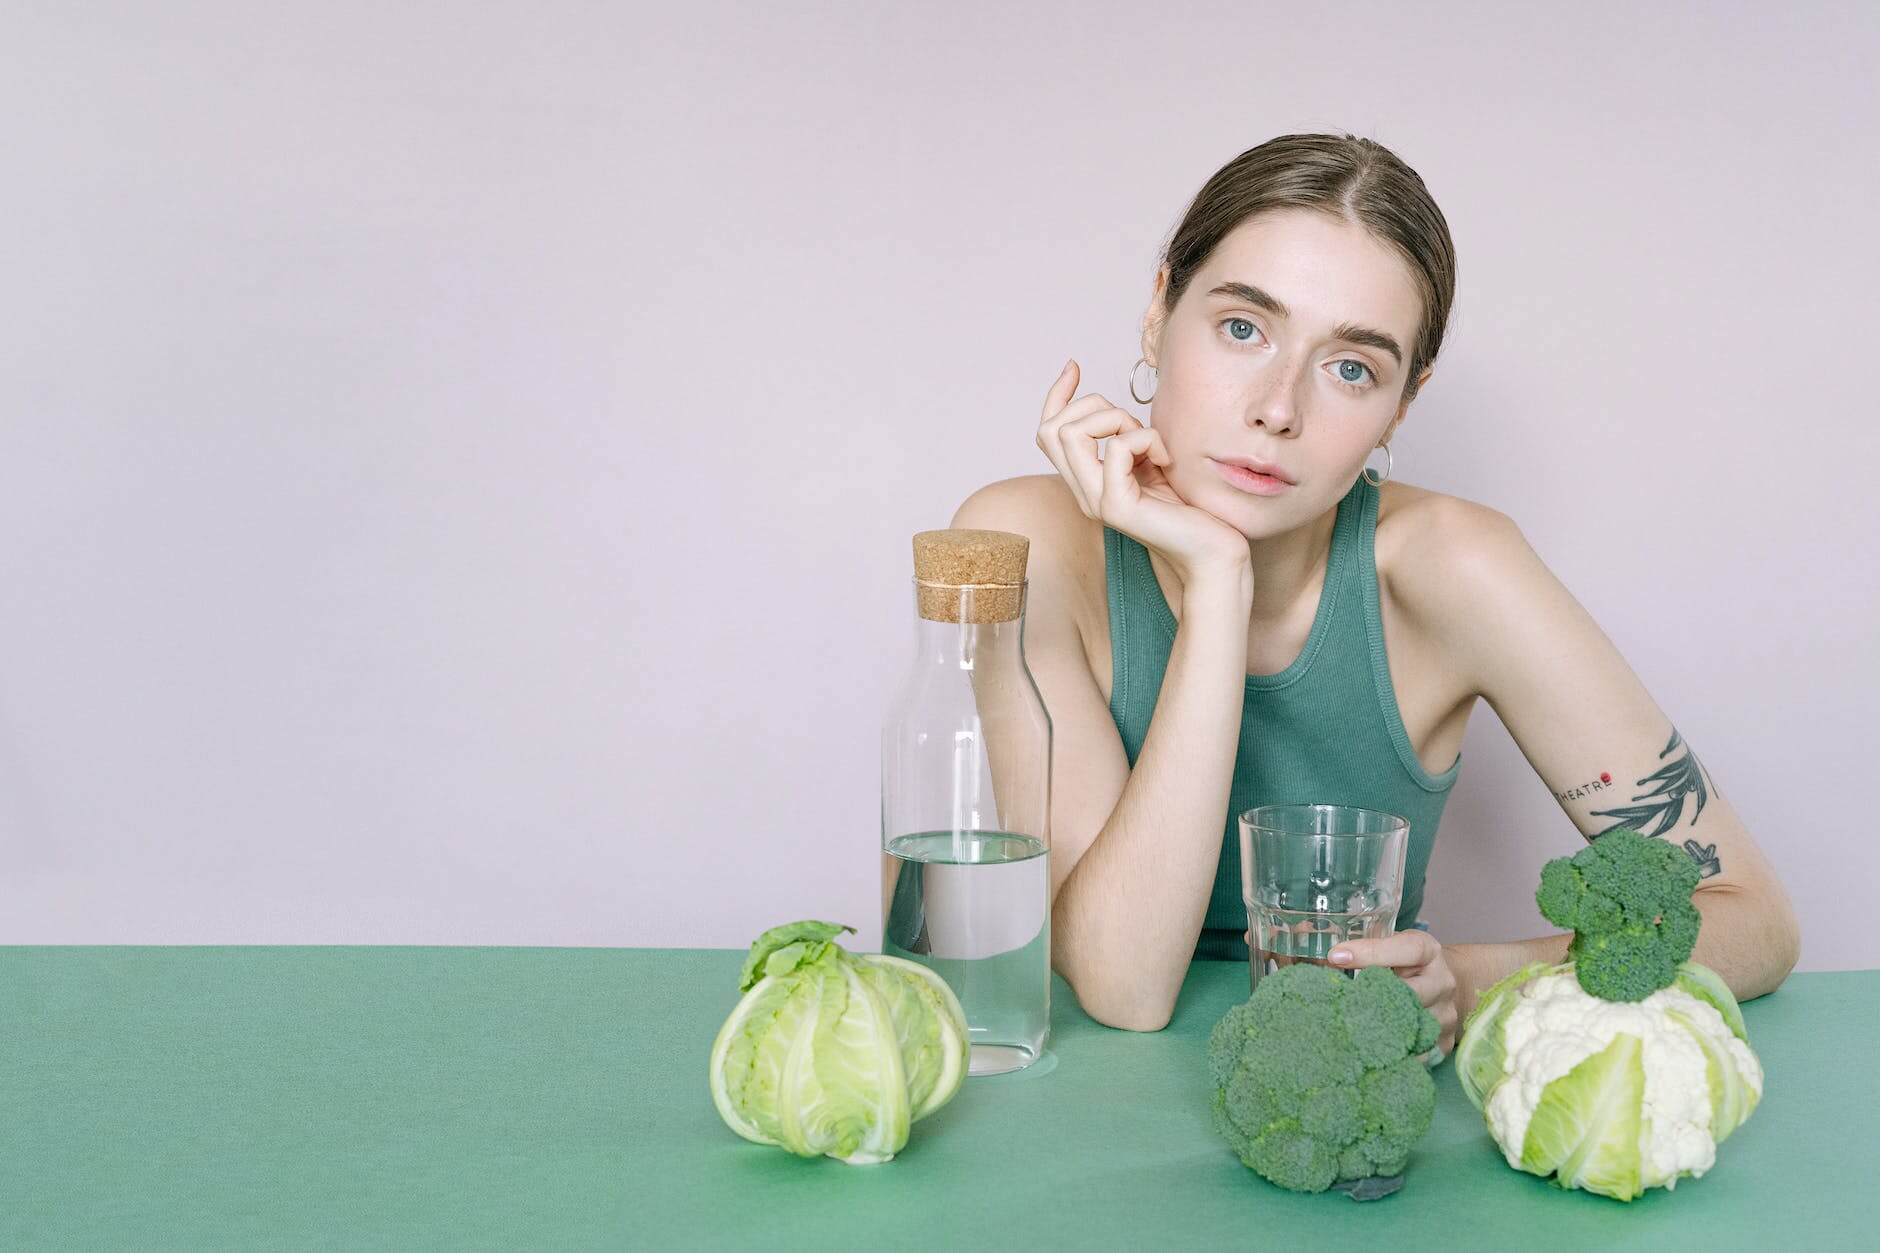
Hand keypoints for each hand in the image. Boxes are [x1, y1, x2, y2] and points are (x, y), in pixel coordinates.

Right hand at [1036, 359, 1249, 585]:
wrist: (1213, 552)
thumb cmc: (1190, 509)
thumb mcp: (1149, 462)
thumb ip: (1127, 441)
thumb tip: (1112, 408)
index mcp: (1087, 481)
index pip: (1048, 432)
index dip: (1056, 395)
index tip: (1074, 367)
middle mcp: (1083, 492)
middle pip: (1053, 428)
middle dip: (1094, 406)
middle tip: (1135, 423)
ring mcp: (1096, 501)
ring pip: (1073, 433)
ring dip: (1118, 420)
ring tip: (1151, 442)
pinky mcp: (1117, 506)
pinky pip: (1116, 448)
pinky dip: (1146, 439)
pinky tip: (1166, 459)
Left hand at [1329, 930, 1458, 1055]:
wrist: (1445, 987)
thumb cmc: (1407, 962)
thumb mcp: (1392, 943)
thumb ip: (1364, 944)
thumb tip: (1317, 948)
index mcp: (1429, 951)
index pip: (1407, 949)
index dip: (1371, 952)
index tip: (1336, 956)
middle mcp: (1442, 983)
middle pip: (1410, 993)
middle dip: (1372, 999)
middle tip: (1338, 1003)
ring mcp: (1445, 1015)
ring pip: (1411, 1027)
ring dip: (1378, 1030)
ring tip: (1347, 1031)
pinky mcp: (1443, 1043)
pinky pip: (1416, 1054)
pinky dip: (1392, 1054)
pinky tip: (1368, 1053)